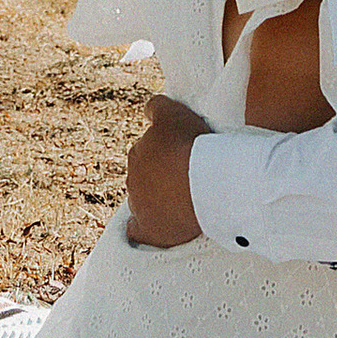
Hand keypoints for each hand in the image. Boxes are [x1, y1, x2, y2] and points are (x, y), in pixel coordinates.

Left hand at [123, 95, 211, 247]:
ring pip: (142, 200)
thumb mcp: (174, 113)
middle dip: (160, 174)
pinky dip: (142, 227)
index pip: (147, 149)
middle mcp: (133, 177)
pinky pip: (137, 230)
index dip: (165, 151)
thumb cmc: (190, 146)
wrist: (203, 183)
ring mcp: (139, 205)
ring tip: (182, 198)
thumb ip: (157, 107)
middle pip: (145, 174)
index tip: (182, 154)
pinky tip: (153, 225)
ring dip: (156, 199)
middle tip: (186, 175)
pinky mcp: (148, 229)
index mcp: (138, 151)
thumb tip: (147, 109)